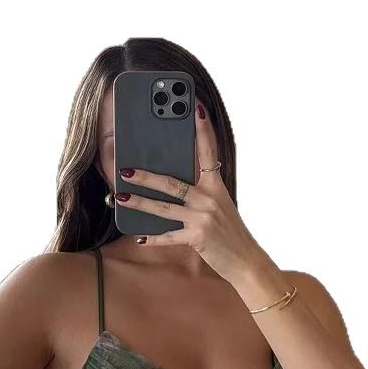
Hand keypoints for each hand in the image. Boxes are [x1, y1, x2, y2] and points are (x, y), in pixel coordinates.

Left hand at [114, 99, 277, 287]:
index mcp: (216, 187)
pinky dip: (154, 239)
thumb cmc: (230, 233)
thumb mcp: (221, 206)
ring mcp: (203, 218)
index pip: (208, 153)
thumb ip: (201, 193)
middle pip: (172, 183)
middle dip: (146, 177)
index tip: (195, 108)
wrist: (246, 260)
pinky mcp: (197, 238)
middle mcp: (209, 199)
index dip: (202, 130)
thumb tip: (174, 185)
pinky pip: (170, 236)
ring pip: (165, 208)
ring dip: (140, 203)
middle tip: (125, 170)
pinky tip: (139, 238)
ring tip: (121, 197)